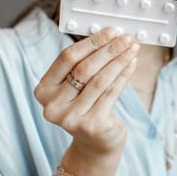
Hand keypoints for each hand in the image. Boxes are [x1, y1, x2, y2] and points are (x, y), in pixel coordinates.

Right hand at [34, 29, 138, 175]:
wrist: (95, 143)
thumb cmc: (86, 106)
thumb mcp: (76, 87)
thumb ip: (84, 64)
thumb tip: (109, 36)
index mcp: (43, 90)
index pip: (67, 58)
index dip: (91, 43)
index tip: (110, 31)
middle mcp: (52, 105)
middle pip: (84, 69)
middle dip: (108, 50)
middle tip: (126, 37)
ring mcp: (70, 118)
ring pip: (99, 81)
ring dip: (119, 61)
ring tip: (133, 49)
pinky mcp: (91, 125)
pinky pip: (111, 94)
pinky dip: (123, 76)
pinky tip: (131, 64)